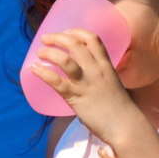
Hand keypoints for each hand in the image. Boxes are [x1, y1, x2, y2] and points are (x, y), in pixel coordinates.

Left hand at [31, 28, 140, 145]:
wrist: (125, 125)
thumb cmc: (119, 110)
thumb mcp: (112, 86)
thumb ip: (99, 80)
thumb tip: (82, 83)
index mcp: (106, 66)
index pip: (93, 40)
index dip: (78, 32)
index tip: (67, 31)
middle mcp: (96, 70)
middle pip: (75, 45)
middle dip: (58, 37)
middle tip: (45, 39)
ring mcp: (85, 83)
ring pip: (65, 60)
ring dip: (49, 52)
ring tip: (39, 52)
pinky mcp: (76, 97)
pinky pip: (56, 81)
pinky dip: (43, 72)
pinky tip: (34, 69)